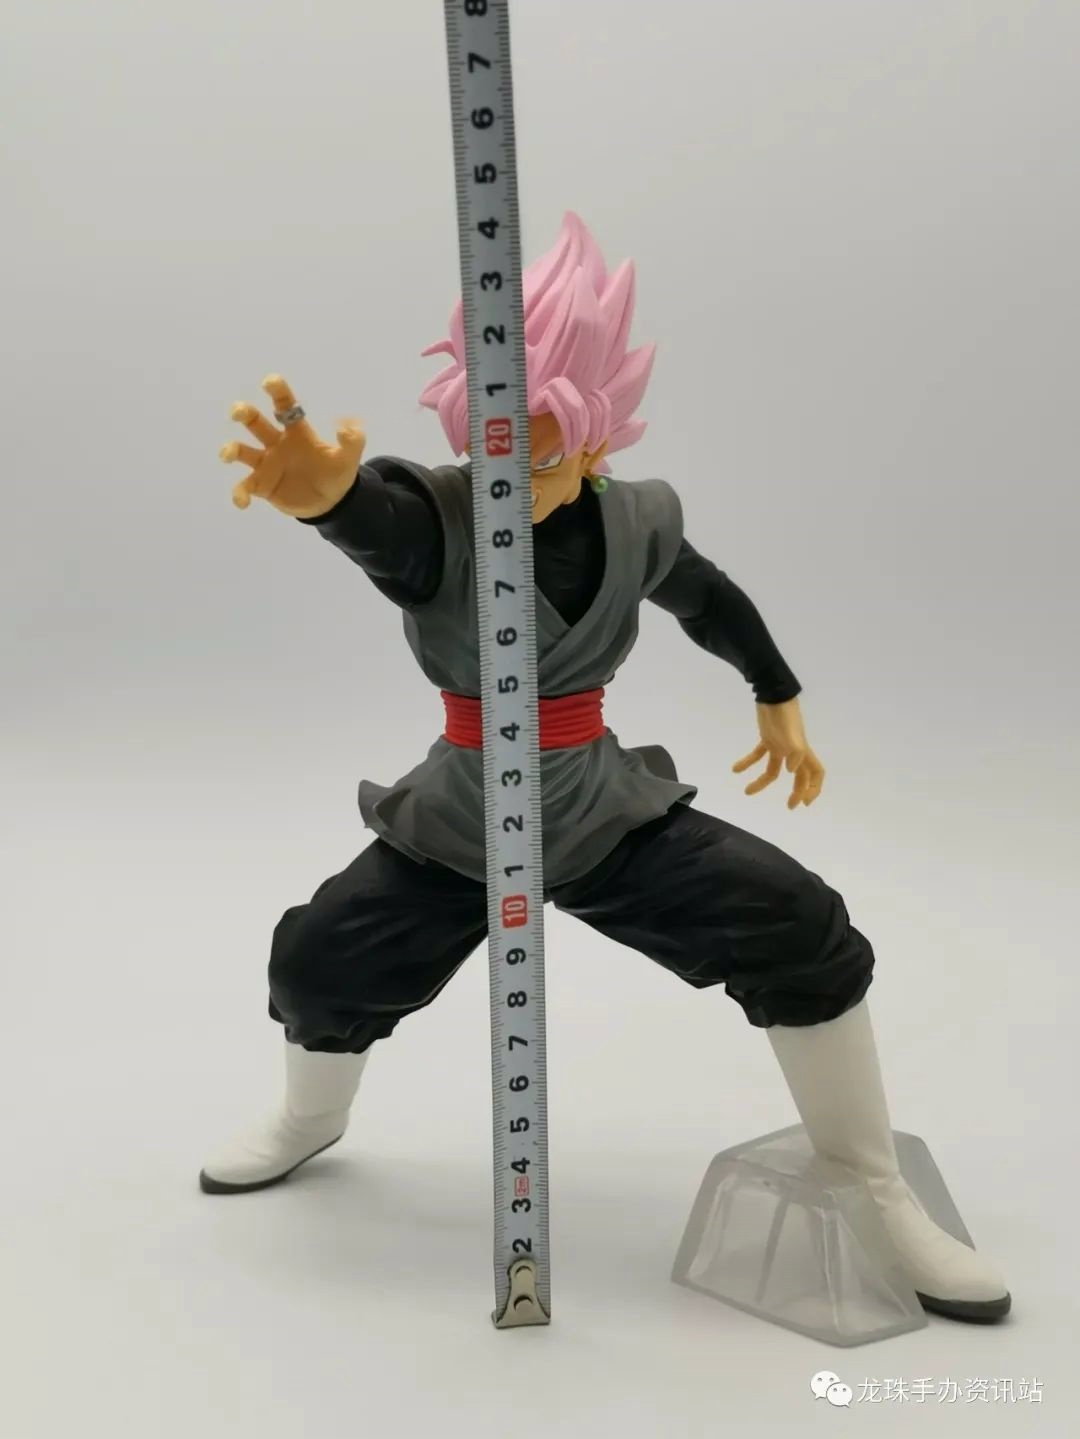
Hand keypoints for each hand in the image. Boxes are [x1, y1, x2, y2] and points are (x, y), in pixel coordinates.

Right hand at [220, 375, 364, 518]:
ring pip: (242, 451)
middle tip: (238, 412)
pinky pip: (244, 487)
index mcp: (296, 431)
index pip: (284, 405)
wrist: (330, 503)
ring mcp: (266, 464)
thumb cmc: (335, 473)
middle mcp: (276, 443)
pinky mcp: (261, 485)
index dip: (277, 391)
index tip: (269, 382)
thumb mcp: (349, 458)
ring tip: (228, 454)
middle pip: (255, 422)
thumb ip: (353, 440)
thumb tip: (345, 424)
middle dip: (244, 413)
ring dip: (230, 450)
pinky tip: (242, 502)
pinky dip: (239, 494)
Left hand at [732, 698, 825, 809]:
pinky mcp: (767, 739)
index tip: (803, 802)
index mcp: (803, 752)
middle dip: (795, 792)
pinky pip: (758, 755)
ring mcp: (780, 745)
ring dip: (762, 781)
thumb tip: (792, 771)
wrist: (772, 694)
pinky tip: (735, 769)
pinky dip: (747, 762)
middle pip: (799, 776)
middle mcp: (793, 752)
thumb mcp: (792, 732)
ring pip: (773, 769)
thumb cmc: (785, 714)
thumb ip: (795, 751)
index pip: (815, 773)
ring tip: (747, 791)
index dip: (812, 789)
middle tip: (788, 806)